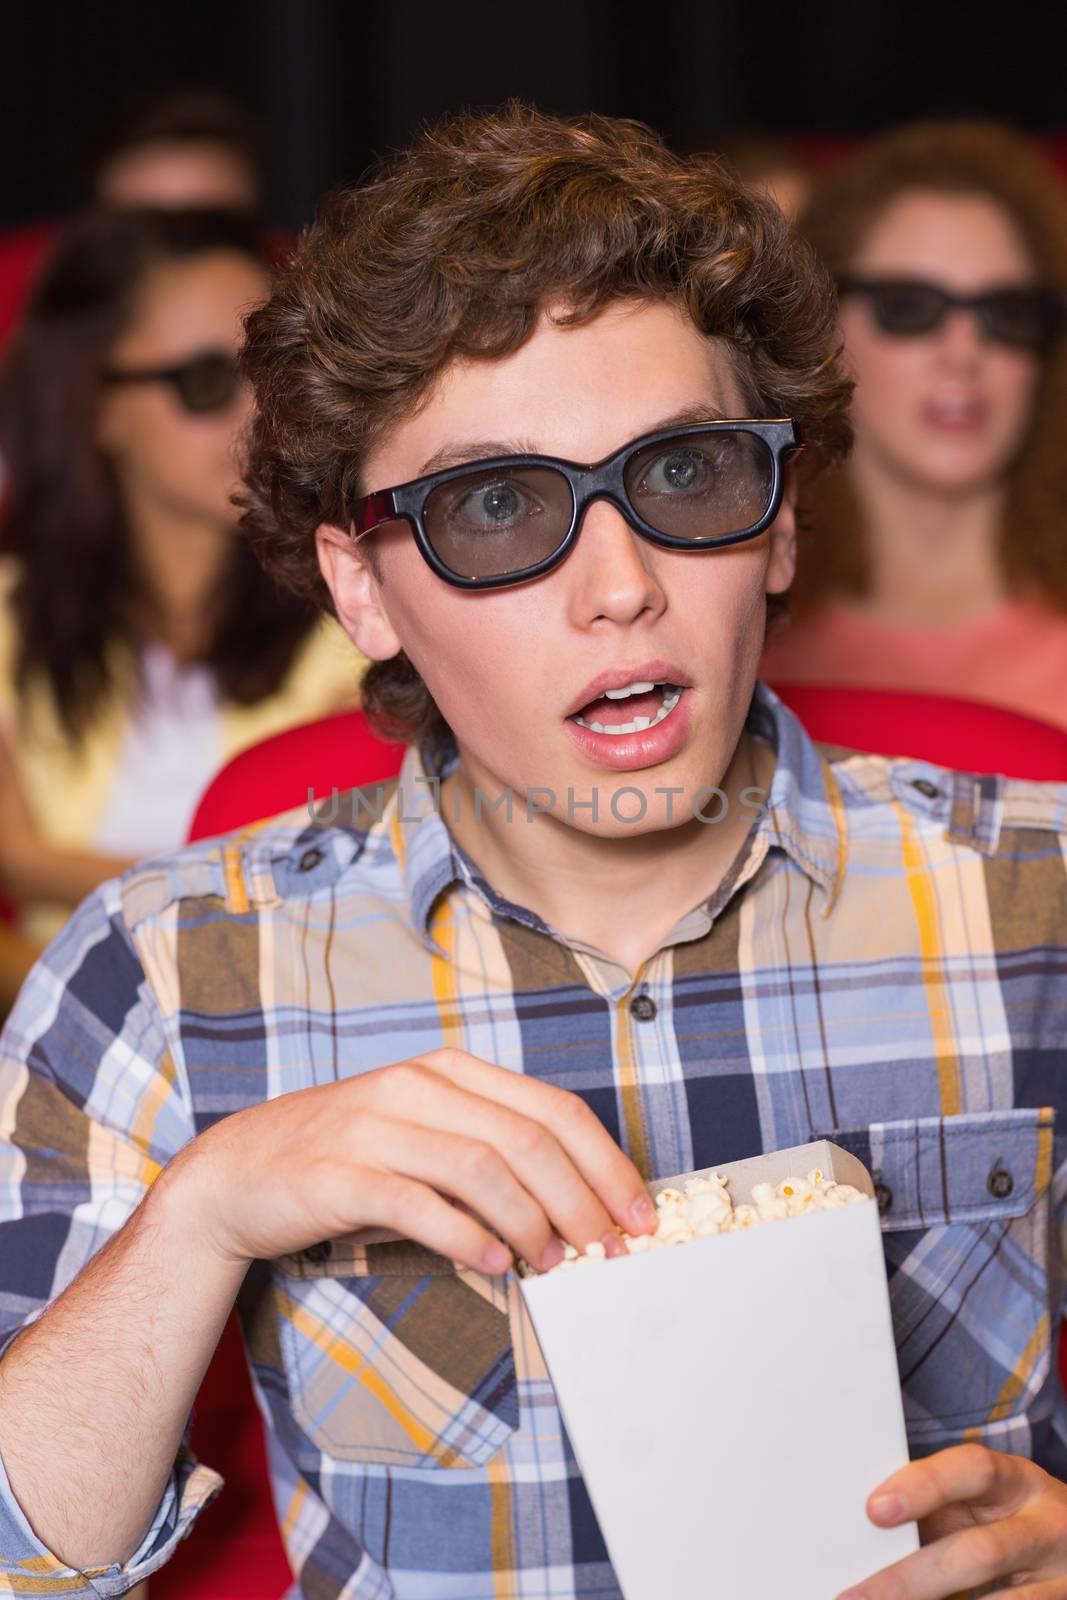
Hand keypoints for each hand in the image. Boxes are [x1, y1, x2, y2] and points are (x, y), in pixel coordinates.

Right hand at [166, 1046, 657, 1274]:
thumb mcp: (423, 1133)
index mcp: (450, 1070)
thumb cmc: (347, 1158)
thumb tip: (576, 1208)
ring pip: (482, 1168)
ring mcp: (377, 1125)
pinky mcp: (340, 1174)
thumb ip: (489, 1152)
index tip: (638, 1216)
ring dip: (533, 1224)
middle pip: (529, 1139)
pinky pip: (419, 1204)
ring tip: (555, 1264)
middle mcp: (417, 1085)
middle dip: (583, 1201)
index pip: (553, 1110)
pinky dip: (468, 1237)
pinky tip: (495, 1265)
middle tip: (608, 1251)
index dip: (606, 1164)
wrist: (239, 1172)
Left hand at [835, 1444, 1066, 1598]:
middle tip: (858, 1596)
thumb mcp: (983, 1504)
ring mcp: (1061, 1578)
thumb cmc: (1008, 1522)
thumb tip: (867, 1532)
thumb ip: (938, 1511)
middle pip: (978, 1552)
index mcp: (1017, 1481)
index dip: (924, 1485)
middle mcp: (1047, 1525)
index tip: (875, 1510)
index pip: (972, 1469)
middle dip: (911, 1579)